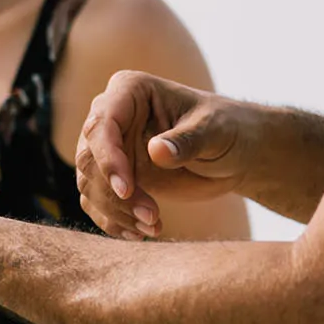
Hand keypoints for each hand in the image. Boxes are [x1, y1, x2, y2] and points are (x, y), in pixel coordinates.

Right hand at [76, 71, 266, 237]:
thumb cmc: (227, 129)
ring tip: (153, 226)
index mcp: (130, 91)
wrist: (235, 153)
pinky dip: (113, 221)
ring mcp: (110, 148)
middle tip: (150, 217)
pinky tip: (139, 232)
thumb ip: (187, 140)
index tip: (126, 191)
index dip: (108, 158)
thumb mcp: (215, 131)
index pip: (102, 124)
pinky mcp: (114, 176)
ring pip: (89, 183)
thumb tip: (156, 151)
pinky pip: (96, 201)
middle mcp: (112, 117)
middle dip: (114, 193)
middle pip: (88, 157)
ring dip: (115, 211)